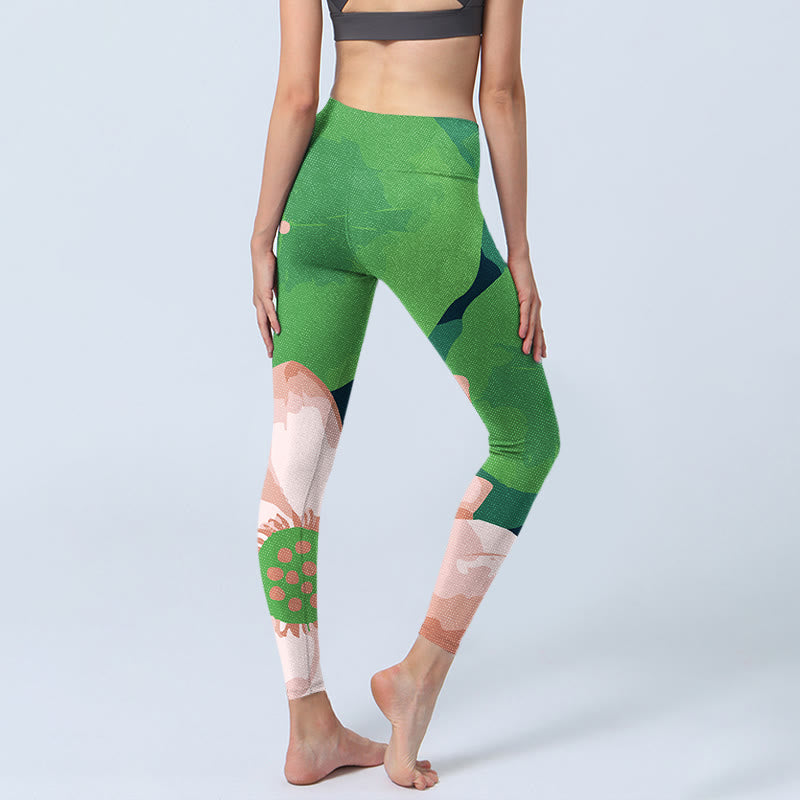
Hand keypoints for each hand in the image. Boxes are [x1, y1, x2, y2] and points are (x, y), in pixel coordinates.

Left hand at [251, 232, 280, 357]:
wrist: (261, 253)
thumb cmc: (269, 266)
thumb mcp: (277, 284)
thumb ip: (279, 294)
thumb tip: (287, 300)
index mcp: (260, 301)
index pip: (263, 322)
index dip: (267, 335)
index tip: (272, 346)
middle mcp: (257, 302)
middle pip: (261, 326)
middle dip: (266, 341)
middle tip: (270, 354)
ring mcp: (259, 299)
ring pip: (263, 322)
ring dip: (267, 336)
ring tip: (272, 348)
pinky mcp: (264, 293)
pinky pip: (269, 311)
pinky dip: (273, 321)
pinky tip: (277, 331)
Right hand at [508, 252, 546, 362]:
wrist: (519, 257)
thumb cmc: (516, 274)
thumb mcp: (514, 293)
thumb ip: (512, 304)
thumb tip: (505, 312)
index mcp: (534, 306)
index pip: (539, 327)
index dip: (541, 341)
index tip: (542, 354)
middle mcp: (536, 305)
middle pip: (538, 329)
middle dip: (538, 346)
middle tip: (538, 361)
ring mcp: (532, 300)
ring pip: (532, 324)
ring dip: (530, 339)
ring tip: (526, 352)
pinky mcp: (526, 294)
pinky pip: (524, 313)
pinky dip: (524, 324)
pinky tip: (521, 335)